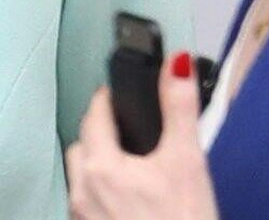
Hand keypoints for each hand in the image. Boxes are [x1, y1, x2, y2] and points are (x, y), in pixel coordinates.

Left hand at [64, 52, 219, 219]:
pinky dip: (100, 193)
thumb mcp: (188, 161)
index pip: (94, 115)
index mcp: (101, 165)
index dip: (107, 100)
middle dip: (100, 132)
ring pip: (81, 177)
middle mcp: (82, 191)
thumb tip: (176, 64)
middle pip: (82, 146)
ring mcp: (83, 216)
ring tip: (128, 163)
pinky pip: (86, 204)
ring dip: (98, 164)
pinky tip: (125, 199)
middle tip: (125, 129)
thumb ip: (178, 108)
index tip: (117, 94)